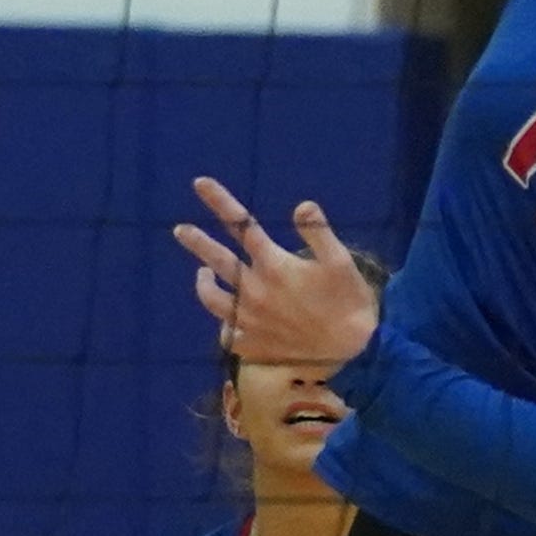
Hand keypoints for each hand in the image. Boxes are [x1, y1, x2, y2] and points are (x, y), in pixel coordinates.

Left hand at [173, 176, 380, 369]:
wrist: (356, 352)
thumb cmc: (349, 301)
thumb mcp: (341, 261)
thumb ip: (318, 232)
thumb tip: (301, 204)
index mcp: (274, 265)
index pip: (241, 225)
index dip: (219, 201)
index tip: (200, 183)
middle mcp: (255, 292)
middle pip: (218, 261)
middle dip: (197, 242)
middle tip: (180, 230)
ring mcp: (251, 321)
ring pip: (214, 300)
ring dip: (204, 285)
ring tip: (202, 274)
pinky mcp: (255, 346)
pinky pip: (228, 335)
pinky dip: (225, 326)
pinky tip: (227, 321)